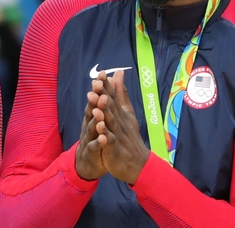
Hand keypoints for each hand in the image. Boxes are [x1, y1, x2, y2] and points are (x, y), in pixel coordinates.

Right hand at [75, 74, 107, 180]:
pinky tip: (104, 138)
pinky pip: (94, 146)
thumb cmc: (97, 135)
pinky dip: (99, 142)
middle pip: (91, 110)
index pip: (96, 98)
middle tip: (98, 90)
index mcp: (93, 114)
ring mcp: (89, 137)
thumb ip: (110, 95)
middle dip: (94, 100)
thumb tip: (114, 74)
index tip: (102, 75)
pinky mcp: (91, 152)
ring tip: (99, 112)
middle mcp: (89, 123)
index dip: (99, 88)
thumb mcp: (104, 114)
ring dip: (95, 119)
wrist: (88, 161)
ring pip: (91, 127)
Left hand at [94, 70, 149, 184]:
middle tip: (96, 84)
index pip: (113, 96)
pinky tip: (100, 131)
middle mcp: (120, 122)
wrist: (138, 163)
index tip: (100, 74)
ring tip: (96, 105)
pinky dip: (105, 136)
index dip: (107, 86)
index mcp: (121, 113)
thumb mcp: (126, 112)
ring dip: (103, 114)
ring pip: (110, 123)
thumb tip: (118, 72)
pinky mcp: (115, 149)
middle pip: (111, 107)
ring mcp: (118, 135)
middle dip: (103, 95)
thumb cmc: (129, 136)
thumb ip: (120, 93)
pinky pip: (110, 142)